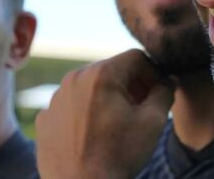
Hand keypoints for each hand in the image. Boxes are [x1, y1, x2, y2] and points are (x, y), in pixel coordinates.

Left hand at [36, 49, 174, 178]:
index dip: (153, 73)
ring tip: (119, 123)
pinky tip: (96, 134)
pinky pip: (73, 104)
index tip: (158, 93)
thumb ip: (164, 92)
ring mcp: (57, 98)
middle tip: (142, 108)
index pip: (136, 58)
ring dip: (109, 97)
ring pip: (92, 86)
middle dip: (131, 85)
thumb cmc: (118, 156)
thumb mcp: (153, 121)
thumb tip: (167, 80)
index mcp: (101, 74)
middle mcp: (75, 78)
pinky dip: (87, 112)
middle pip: (113, 70)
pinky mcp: (46, 118)